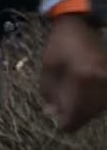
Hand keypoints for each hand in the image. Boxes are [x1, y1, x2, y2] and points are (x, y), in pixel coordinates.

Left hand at [40, 15, 106, 131]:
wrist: (80, 25)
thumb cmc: (60, 45)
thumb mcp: (48, 66)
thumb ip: (49, 91)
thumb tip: (53, 113)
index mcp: (82, 78)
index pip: (76, 114)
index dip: (66, 124)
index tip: (59, 124)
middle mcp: (101, 82)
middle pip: (88, 114)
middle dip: (74, 116)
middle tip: (62, 112)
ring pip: (98, 109)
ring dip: (84, 109)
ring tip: (71, 100)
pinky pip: (104, 100)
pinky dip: (93, 102)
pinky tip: (84, 96)